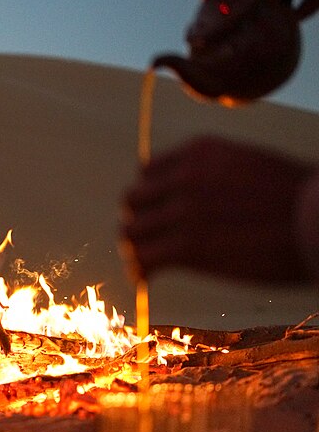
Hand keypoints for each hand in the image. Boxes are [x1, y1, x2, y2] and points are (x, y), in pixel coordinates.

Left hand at [121, 135, 314, 283]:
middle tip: (147, 240)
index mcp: (199, 152)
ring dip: (135, 248)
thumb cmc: (299, 199)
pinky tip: (146, 278)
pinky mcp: (187, 247)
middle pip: (133, 201)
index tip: (155, 214)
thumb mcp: (250, 165)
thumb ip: (214, 174)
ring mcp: (183, 211)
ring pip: (131, 232)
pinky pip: (144, 259)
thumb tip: (197, 196)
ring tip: (144, 263)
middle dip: (138, 221)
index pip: (147, 173)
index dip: (149, 197)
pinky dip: (141, 270)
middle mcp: (184, 177)